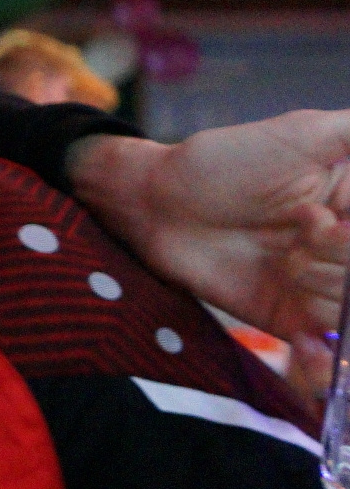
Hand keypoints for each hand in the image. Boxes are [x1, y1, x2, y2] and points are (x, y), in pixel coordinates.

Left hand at [69, 113, 349, 360]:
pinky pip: (328, 345)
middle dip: (343, 250)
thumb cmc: (227, 160)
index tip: (330, 217)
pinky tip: (309, 344)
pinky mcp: (293, 321)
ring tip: (285, 255)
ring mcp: (323, 287)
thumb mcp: (305, 134)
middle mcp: (347, 250)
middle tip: (305, 225)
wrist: (158, 203)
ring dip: (322, 279)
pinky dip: (326, 353)